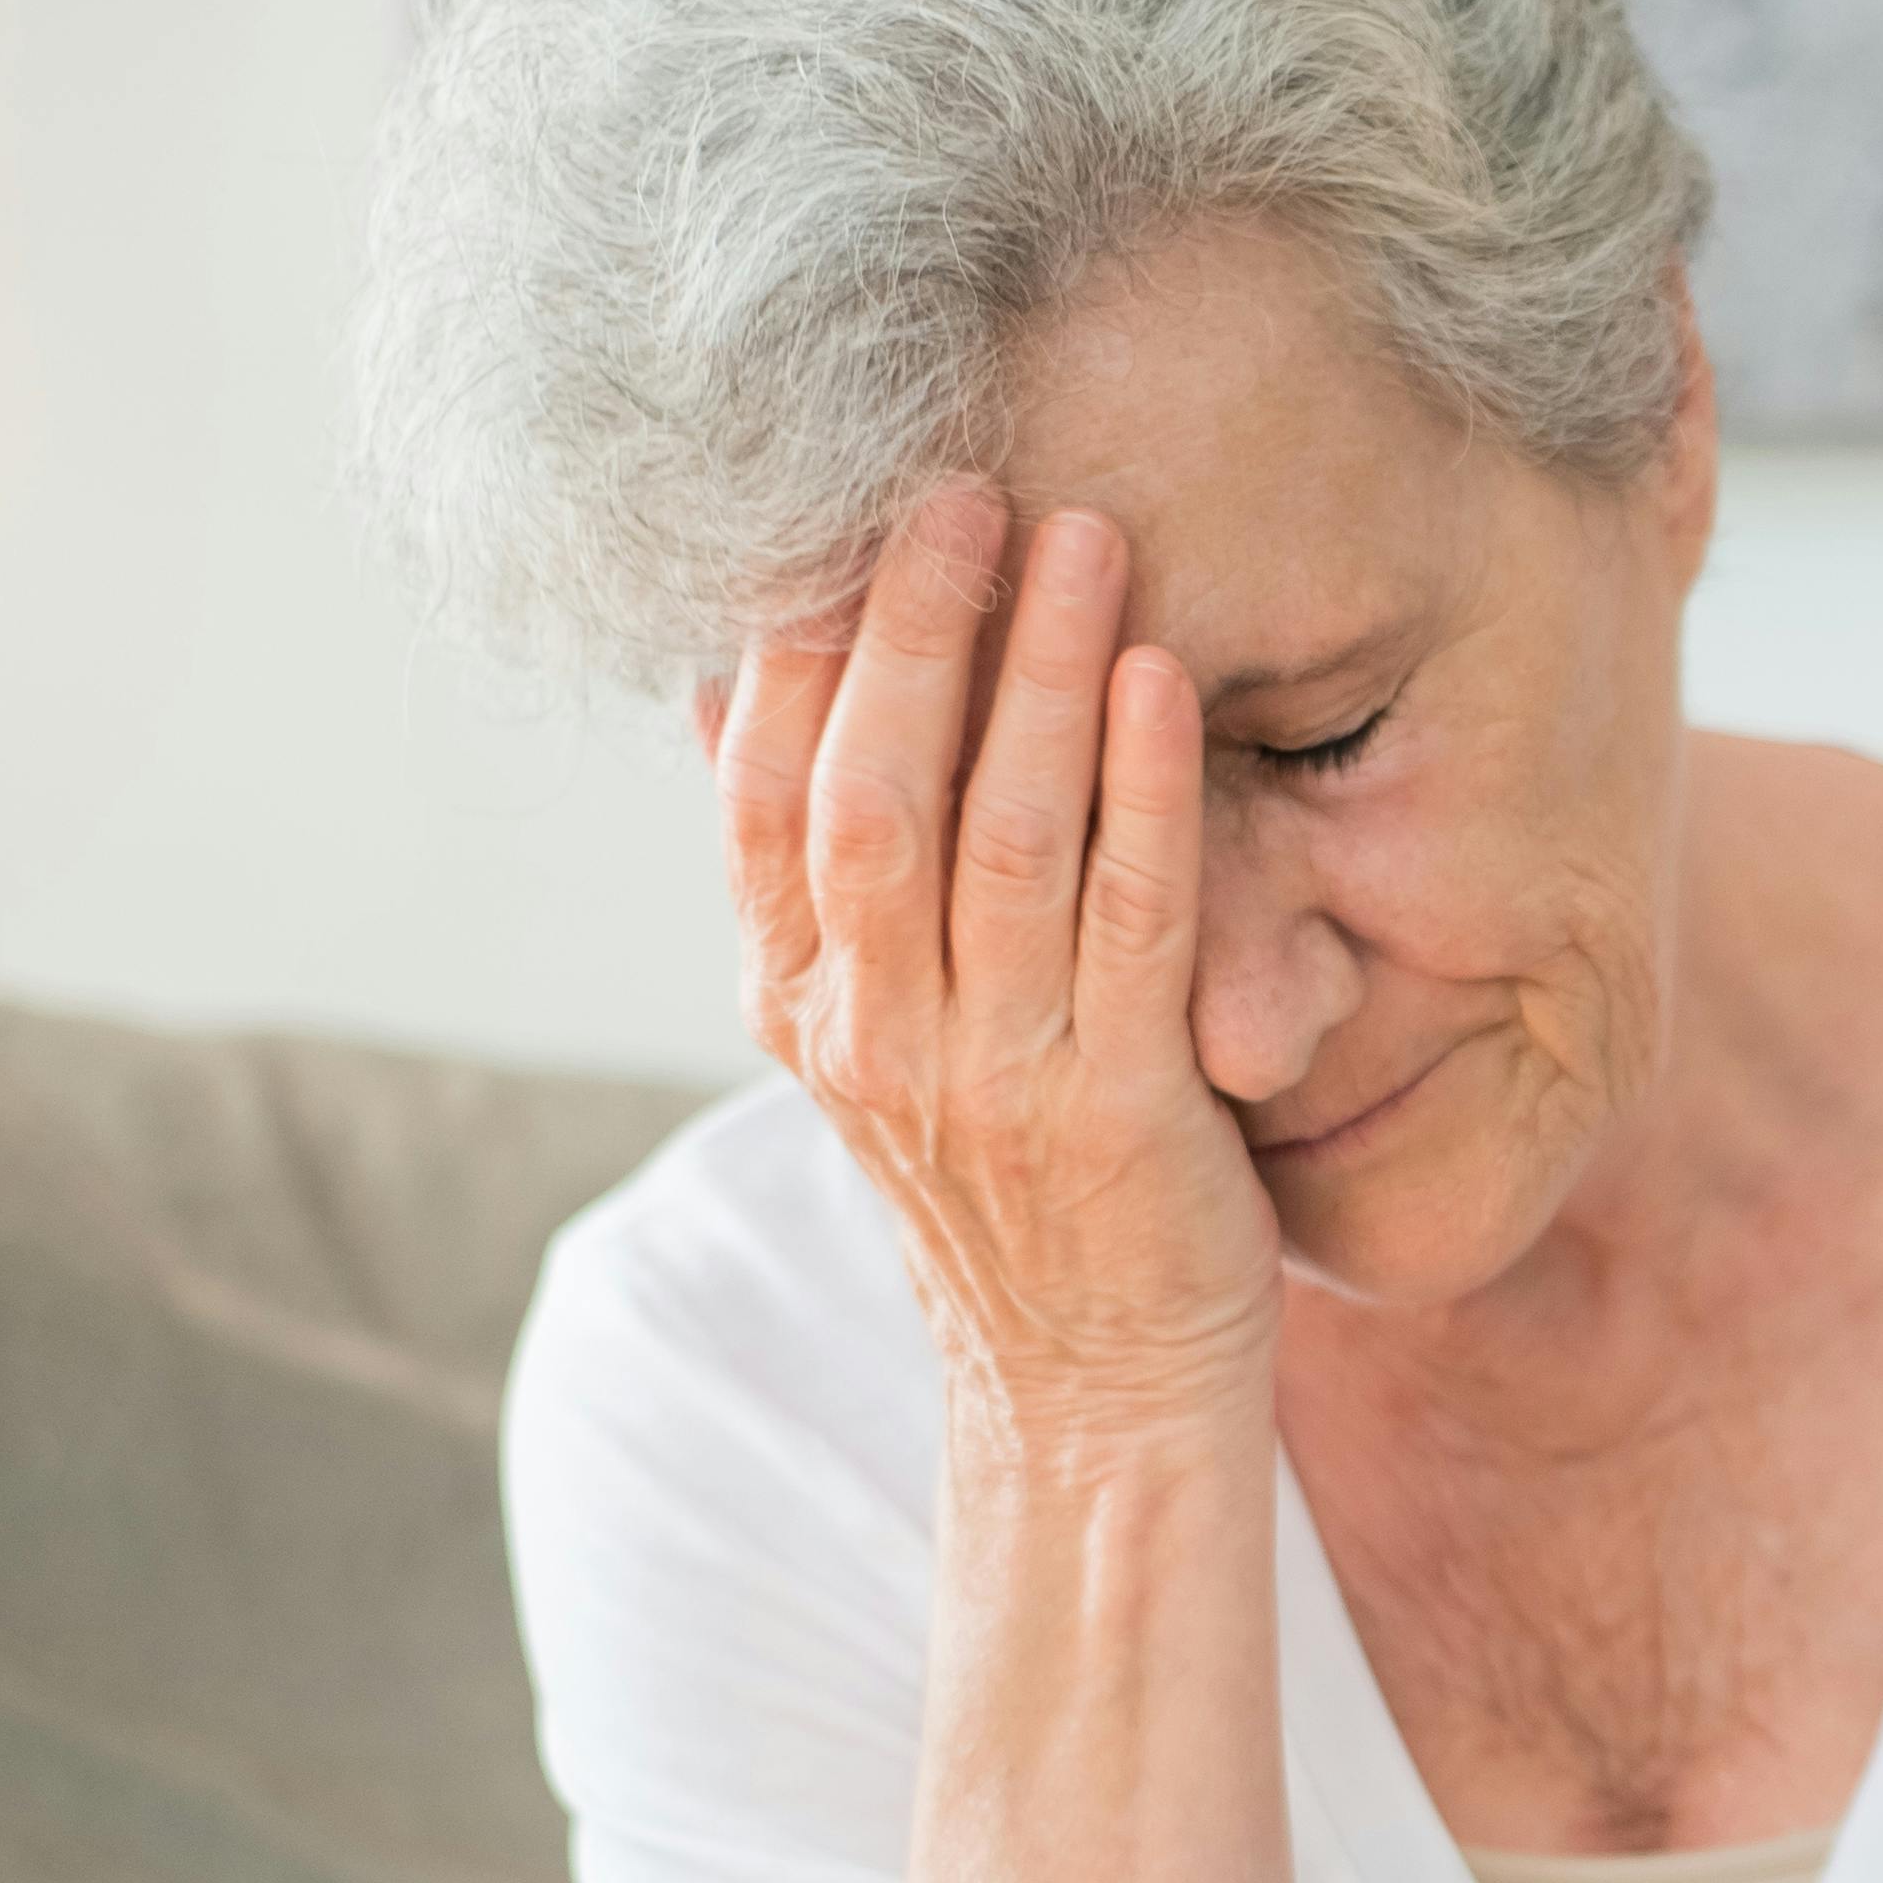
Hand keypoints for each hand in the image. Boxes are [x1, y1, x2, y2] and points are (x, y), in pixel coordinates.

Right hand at [713, 479, 1280, 1451]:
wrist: (1094, 1395)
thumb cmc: (1006, 1190)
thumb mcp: (870, 1035)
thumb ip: (808, 877)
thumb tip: (721, 686)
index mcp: (803, 1012)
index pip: (766, 801)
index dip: (803, 653)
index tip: (845, 516)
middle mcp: (879, 1041)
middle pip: (870, 796)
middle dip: (914, 632)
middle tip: (965, 487)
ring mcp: (997, 1079)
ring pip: (999, 839)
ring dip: (1037, 676)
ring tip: (1082, 535)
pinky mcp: (1124, 1111)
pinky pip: (1134, 920)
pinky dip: (1145, 792)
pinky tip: (1161, 683)